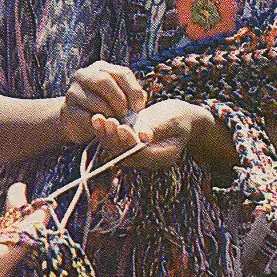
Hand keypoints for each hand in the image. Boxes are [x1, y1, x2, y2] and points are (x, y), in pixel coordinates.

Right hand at [61, 61, 146, 143]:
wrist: (77, 121)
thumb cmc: (103, 107)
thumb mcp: (118, 97)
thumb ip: (131, 96)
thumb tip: (138, 105)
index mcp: (101, 68)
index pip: (122, 73)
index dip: (133, 91)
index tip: (139, 108)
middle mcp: (84, 74)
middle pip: (105, 81)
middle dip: (120, 100)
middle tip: (126, 115)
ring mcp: (73, 91)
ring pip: (96, 101)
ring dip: (110, 115)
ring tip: (116, 122)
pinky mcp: (68, 110)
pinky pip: (87, 117)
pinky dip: (99, 124)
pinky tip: (103, 127)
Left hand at [92, 99, 207, 169]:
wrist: (178, 118)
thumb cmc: (179, 117)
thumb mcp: (173, 120)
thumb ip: (158, 128)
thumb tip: (143, 136)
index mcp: (162, 158)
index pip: (142, 154)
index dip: (130, 143)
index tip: (122, 127)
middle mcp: (146, 159)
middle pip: (125, 154)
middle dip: (114, 138)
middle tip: (107, 121)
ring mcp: (135, 152)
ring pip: (116, 148)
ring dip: (105, 135)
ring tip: (98, 118)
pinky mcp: (127, 143)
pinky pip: (113, 140)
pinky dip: (104, 131)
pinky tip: (97, 117)